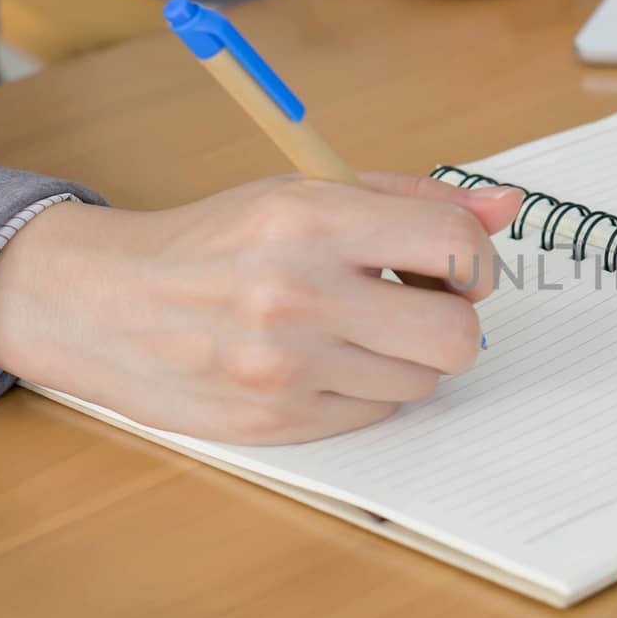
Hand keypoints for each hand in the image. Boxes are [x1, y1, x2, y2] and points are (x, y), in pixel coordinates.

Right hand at [0, 176, 522, 444]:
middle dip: (456, 322)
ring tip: (357, 328)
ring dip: (409, 357)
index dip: (476, 262)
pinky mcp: (278, 423)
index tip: (460, 268)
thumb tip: (511, 206)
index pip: (453, 244)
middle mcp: (298, 295)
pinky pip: (378, 412)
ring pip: (424, 381)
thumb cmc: (218, 242)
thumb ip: (414, 201)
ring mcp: (287, 368)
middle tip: (423, 305)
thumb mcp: (308, 193)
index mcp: (311, 220)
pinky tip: (324, 360)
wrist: (105, 305)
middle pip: (457, 336)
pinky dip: (368, 387)